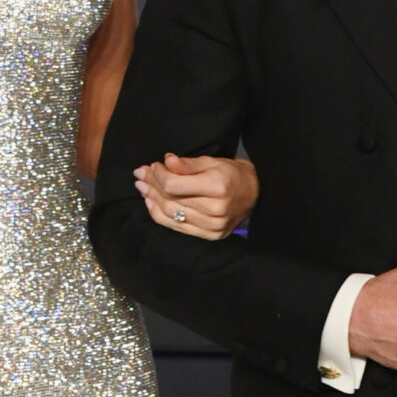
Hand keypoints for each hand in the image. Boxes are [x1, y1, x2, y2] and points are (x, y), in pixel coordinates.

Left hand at [136, 151, 258, 240]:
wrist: (255, 194)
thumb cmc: (233, 174)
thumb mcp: (213, 161)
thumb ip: (187, 164)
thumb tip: (165, 161)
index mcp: (217, 187)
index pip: (173, 184)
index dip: (158, 175)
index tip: (152, 165)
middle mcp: (215, 209)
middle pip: (170, 199)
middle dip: (151, 185)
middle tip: (141, 175)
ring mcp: (212, 226)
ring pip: (171, 214)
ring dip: (152, 200)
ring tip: (143, 187)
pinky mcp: (209, 235)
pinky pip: (177, 227)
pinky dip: (160, 215)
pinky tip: (151, 203)